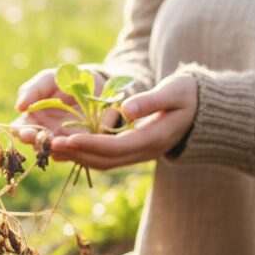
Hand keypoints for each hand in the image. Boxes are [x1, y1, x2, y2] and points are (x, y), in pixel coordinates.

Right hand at [10, 67, 120, 143]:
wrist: (93, 83)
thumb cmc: (64, 80)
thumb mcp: (46, 80)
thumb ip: (31, 91)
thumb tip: (18, 107)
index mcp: (33, 119)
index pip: (21, 129)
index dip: (21, 132)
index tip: (24, 131)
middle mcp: (45, 133)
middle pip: (35, 143)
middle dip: (35, 142)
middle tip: (37, 138)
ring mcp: (63, 141)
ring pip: (53, 151)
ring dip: (53, 148)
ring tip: (55, 143)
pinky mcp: (81, 144)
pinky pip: (73, 152)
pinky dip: (70, 151)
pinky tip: (70, 146)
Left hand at [45, 73, 198, 170]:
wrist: (204, 111)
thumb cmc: (190, 95)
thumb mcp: (175, 92)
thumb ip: (151, 100)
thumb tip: (126, 109)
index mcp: (153, 138)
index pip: (116, 147)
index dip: (90, 144)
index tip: (67, 138)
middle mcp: (145, 151)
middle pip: (105, 160)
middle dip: (77, 153)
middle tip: (49, 144)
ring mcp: (140, 154)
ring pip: (104, 162)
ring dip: (77, 157)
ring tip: (51, 147)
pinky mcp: (134, 151)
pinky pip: (106, 158)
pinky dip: (85, 154)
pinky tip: (67, 146)